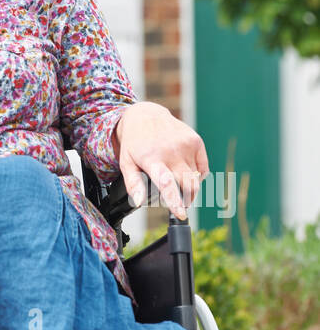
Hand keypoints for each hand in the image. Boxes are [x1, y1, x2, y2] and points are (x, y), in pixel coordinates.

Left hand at [114, 102, 208, 219]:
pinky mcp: (196, 141)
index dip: (175, 201)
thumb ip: (133, 184)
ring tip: (178, 181)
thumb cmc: (135, 143)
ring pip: (196, 179)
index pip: (166, 183)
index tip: (181, 213)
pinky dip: (197, 174)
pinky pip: (203, 168)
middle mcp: (171, 151)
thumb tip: (139, 202)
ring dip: (189, 187)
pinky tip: (184, 169)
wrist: (146, 115)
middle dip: (186, 199)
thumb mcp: (126, 162)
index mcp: (152, 159)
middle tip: (180, 203)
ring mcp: (185, 145)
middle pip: (188, 185)